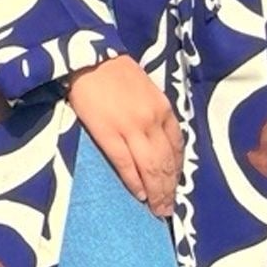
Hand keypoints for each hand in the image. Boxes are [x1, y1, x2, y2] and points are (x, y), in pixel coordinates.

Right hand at [68, 52, 183, 218]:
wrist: (89, 57)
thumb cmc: (115, 73)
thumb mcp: (145, 91)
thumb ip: (154, 114)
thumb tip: (157, 142)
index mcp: (163, 109)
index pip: (177, 147)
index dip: (177, 170)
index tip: (177, 186)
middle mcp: (152, 120)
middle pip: (166, 162)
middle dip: (169, 188)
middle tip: (169, 209)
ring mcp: (132, 128)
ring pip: (151, 168)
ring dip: (156, 192)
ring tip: (158, 209)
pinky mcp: (109, 133)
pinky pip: (126, 164)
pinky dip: (135, 182)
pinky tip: (139, 195)